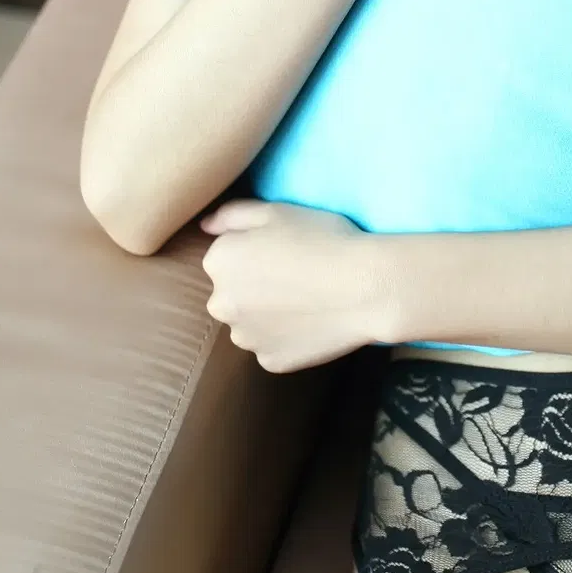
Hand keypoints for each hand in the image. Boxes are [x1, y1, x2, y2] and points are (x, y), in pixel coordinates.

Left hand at [198, 199, 381, 371]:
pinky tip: (312, 322)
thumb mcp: (276, 211)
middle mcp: (221, 304)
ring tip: (307, 299)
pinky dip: (287, 337)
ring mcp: (245, 338)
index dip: (257, 251)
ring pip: (251, 323)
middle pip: (234, 292)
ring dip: (268, 314)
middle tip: (296, 274)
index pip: (227, 255)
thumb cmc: (322, 240)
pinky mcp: (270, 361)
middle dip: (255, 285)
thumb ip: (232, 215)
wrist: (366, 287)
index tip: (285, 249)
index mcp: (218, 262)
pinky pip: (273, 346)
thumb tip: (205, 226)